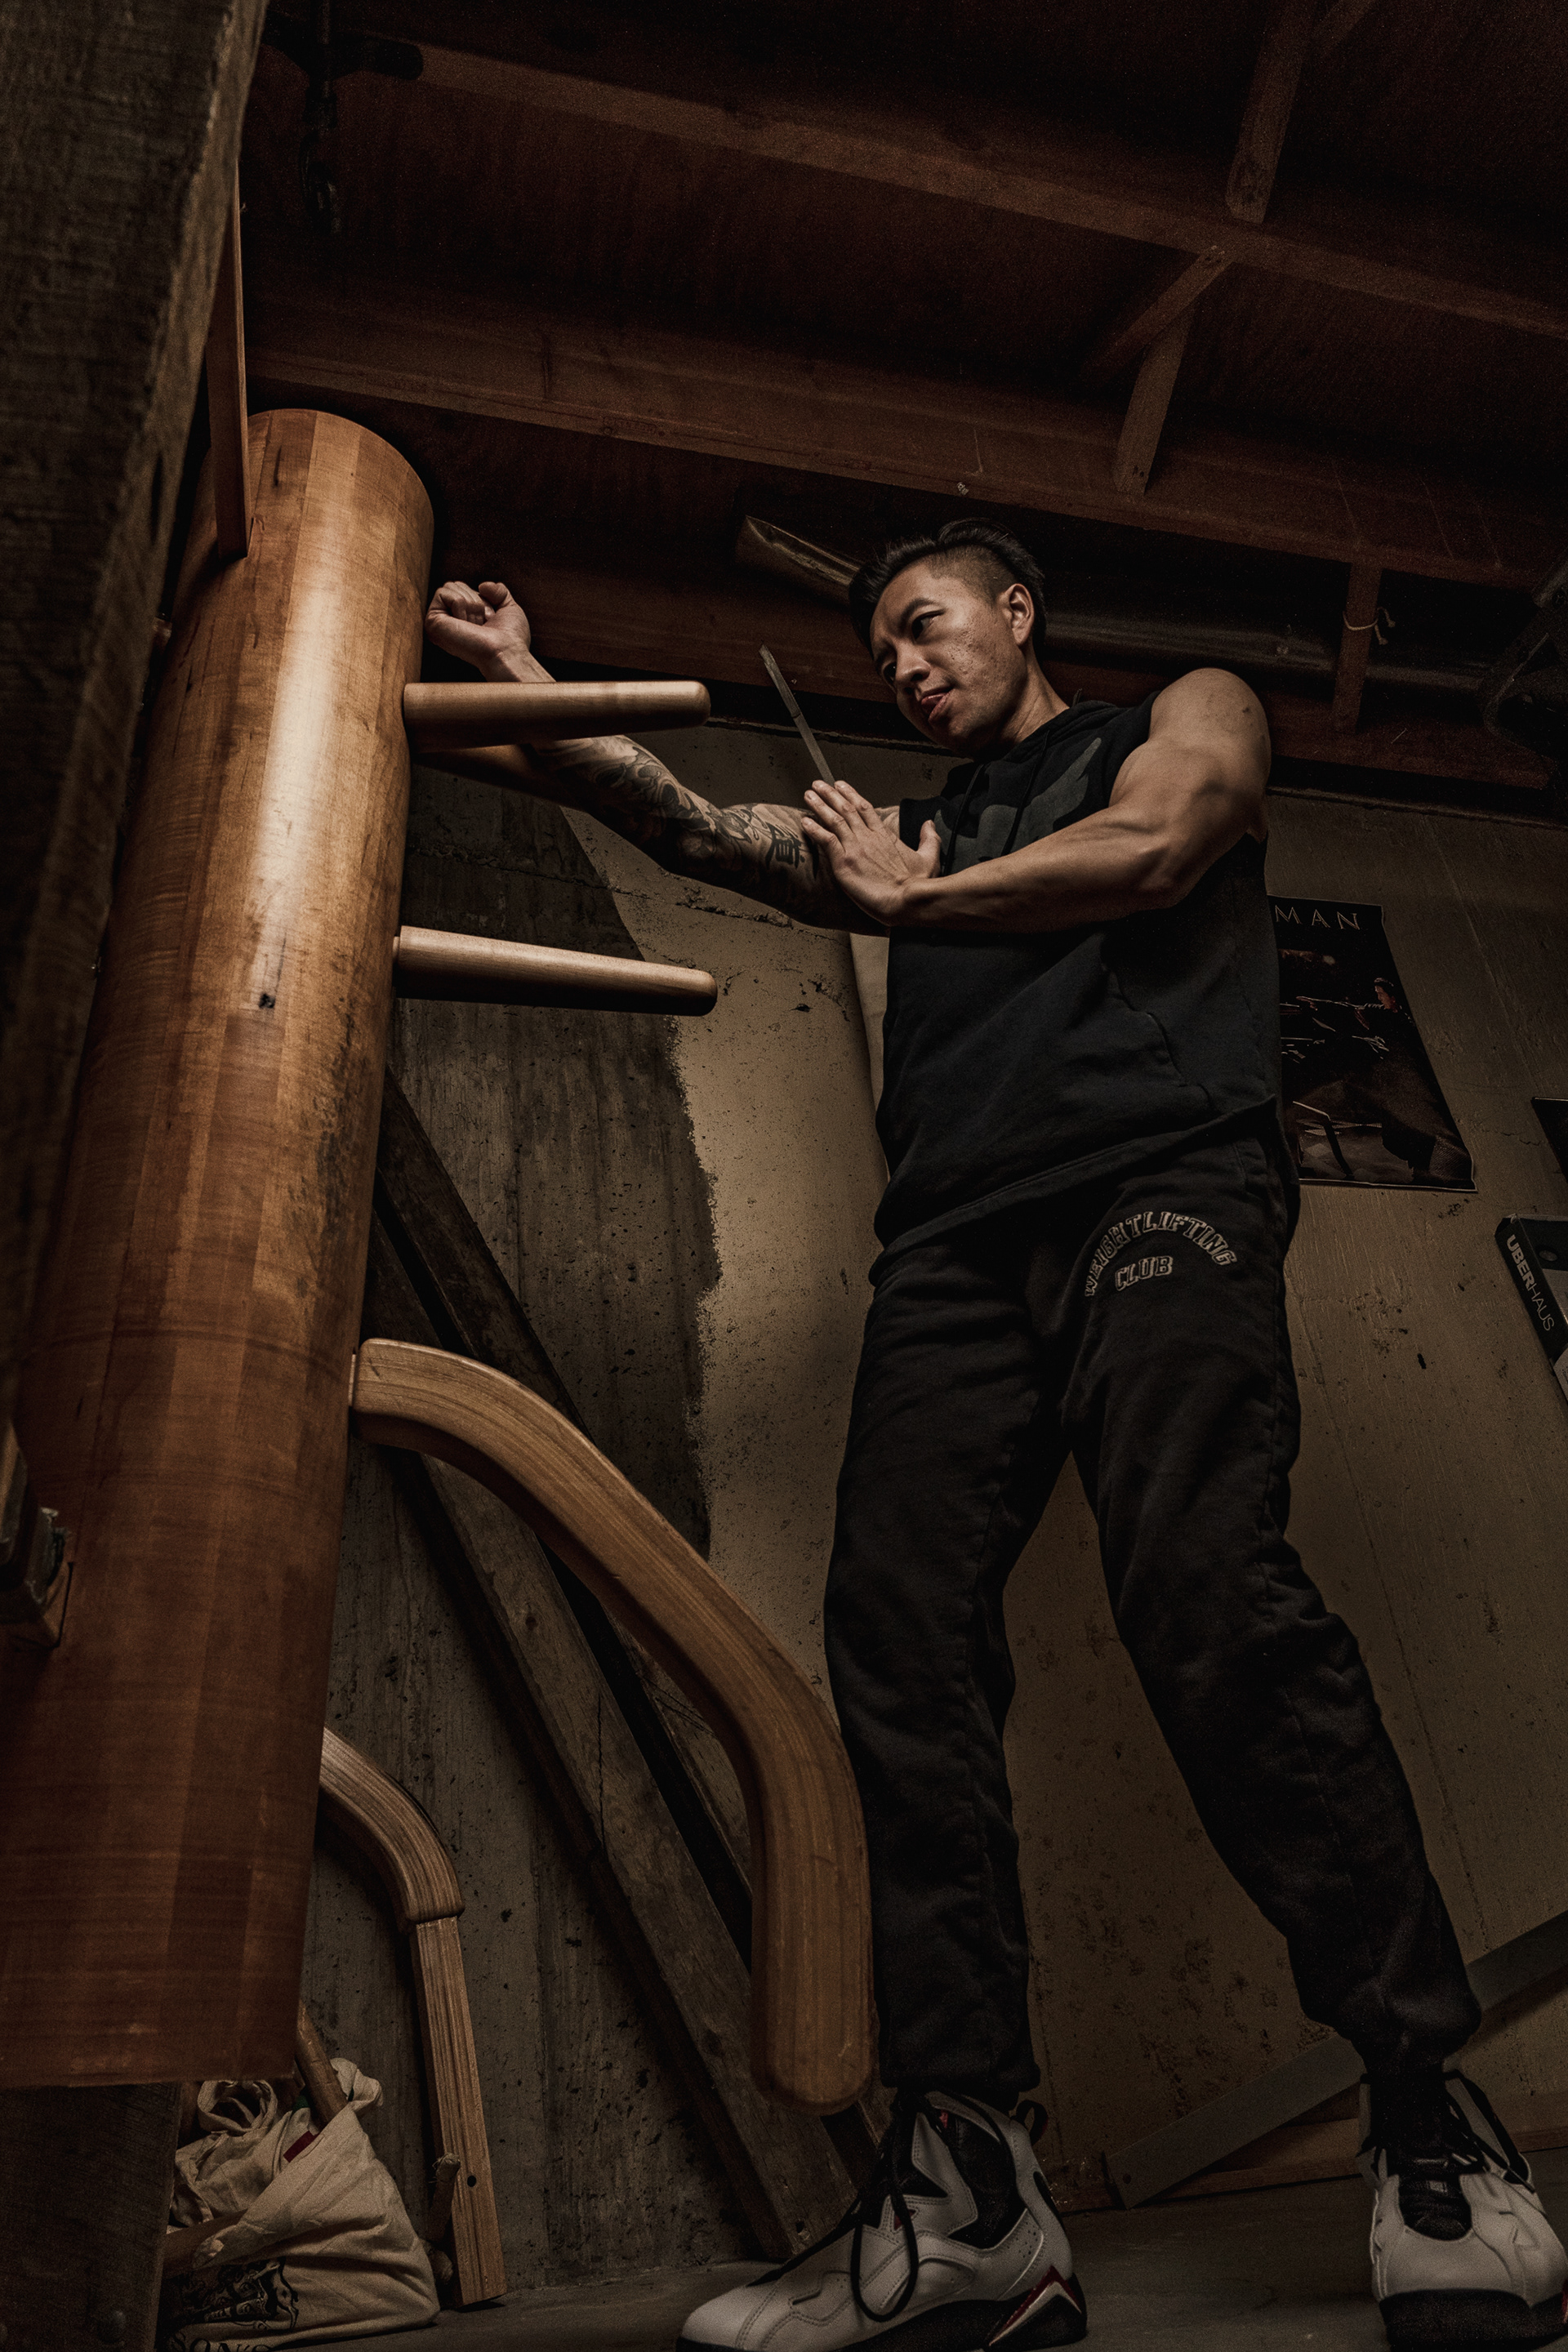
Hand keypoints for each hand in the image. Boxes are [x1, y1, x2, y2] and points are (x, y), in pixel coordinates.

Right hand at [424, 580, 538, 679]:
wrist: (506, 651)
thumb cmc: (511, 637)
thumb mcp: (509, 607)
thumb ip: (498, 591)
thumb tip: (482, 585)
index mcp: (462, 618)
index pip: (463, 587)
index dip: (481, 598)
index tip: (490, 618)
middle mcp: (448, 621)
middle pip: (455, 584)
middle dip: (475, 600)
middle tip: (482, 623)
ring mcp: (438, 622)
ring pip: (449, 587)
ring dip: (470, 604)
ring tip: (475, 626)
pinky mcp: (432, 622)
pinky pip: (442, 593)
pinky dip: (460, 605)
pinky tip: (465, 625)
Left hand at [801, 779, 939, 925]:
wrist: (908, 901)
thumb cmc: (919, 885)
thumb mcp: (930, 857)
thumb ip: (929, 838)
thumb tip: (929, 825)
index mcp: (885, 836)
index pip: (865, 809)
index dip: (851, 795)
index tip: (841, 786)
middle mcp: (869, 838)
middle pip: (847, 809)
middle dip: (831, 795)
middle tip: (819, 785)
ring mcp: (855, 848)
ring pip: (834, 820)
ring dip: (819, 806)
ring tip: (808, 795)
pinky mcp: (844, 862)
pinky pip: (826, 840)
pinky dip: (814, 829)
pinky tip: (805, 821)